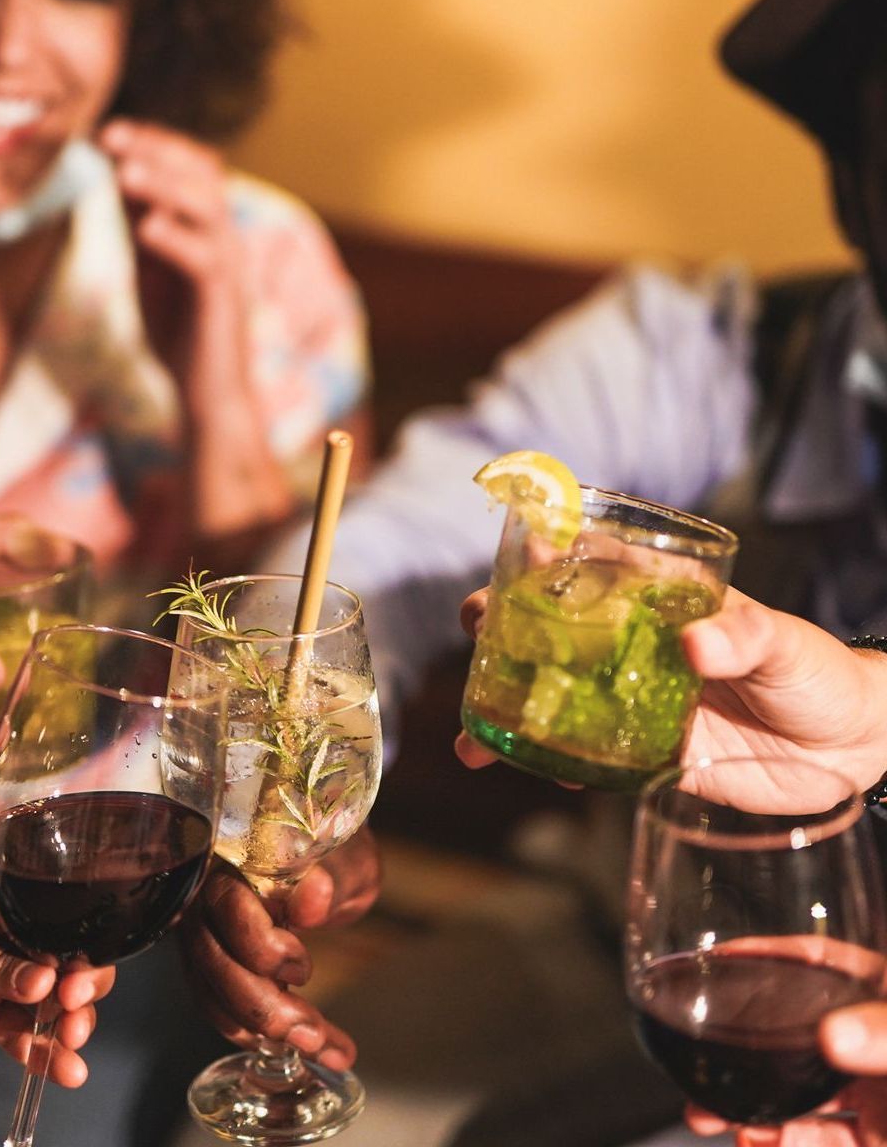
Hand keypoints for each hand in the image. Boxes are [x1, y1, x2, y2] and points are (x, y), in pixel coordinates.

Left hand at [0, 822, 113, 1084]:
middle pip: (57, 950)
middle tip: (74, 1008)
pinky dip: (31, 1048)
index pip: (54, 901)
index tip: (81, 968)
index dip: (78, 936)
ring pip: (37, 994)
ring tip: (71, 1048)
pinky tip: (58, 1069)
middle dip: (78, 983)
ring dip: (60, 1022)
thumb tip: (44, 984)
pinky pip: (5, 1026)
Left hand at [97, 119, 291, 545]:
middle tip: (112, 136)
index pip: (191, 166)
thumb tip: (116, 177)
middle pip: (203, 173)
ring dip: (165, 185)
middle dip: (157, 150)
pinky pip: (205, 258)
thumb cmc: (181, 335)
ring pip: (207, 208)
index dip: (153, 143)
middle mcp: (225, 238)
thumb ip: (140, 228)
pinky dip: (175, 238)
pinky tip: (143, 227)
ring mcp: (229, 267)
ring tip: (124, 172)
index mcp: (208, 228)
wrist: (210, 397)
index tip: (107, 132)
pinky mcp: (223, 300)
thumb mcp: (152, 271)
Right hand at [177, 827, 381, 1068]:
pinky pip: (214, 1000)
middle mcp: (206, 887)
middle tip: (312, 1033)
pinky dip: (248, 1030)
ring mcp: (204, 922)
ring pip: (209, 986)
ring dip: (260, 1027)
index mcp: (236, 851)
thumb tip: (312, 898)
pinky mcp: (210, 954)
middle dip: (262, 1005)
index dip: (261, 946)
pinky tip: (288, 1044)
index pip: (227, 904)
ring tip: (317, 1045)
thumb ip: (331, 876)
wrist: (328, 858)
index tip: (303, 967)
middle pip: (211, 957)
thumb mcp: (347, 858)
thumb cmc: (337, 848)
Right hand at [454, 587, 886, 799]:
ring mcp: (631, 701)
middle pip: (552, 629)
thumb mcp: (786, 642)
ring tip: (471, 735)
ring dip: (509, 711)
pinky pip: (586, 759)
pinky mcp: (643, 755)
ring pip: (556, 698)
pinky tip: (524, 770)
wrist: (849, 749)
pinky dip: (551, 765)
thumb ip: (745, 636)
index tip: (518, 550)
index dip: (549, 553)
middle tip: (476, 628)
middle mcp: (632, 648)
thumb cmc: (818, 672)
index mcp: (661, 603)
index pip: (594, 565)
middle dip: (503, 626)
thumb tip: (698, 644)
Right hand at [682, 940, 886, 1143]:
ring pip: (800, 1095)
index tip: (724, 956)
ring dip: (751, 1106)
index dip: (772, 953)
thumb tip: (831, 1036)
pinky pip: (818, 1142)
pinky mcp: (874, 1143)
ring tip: (707, 1117)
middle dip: (744, 1045)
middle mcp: (870, 1049)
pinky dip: (779, 1145)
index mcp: (884, 1003)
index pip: (824, 963)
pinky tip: (752, 1143)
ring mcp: (874, 1101)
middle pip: (798, 1035)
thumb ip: (885, 1034)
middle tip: (699, 1053)